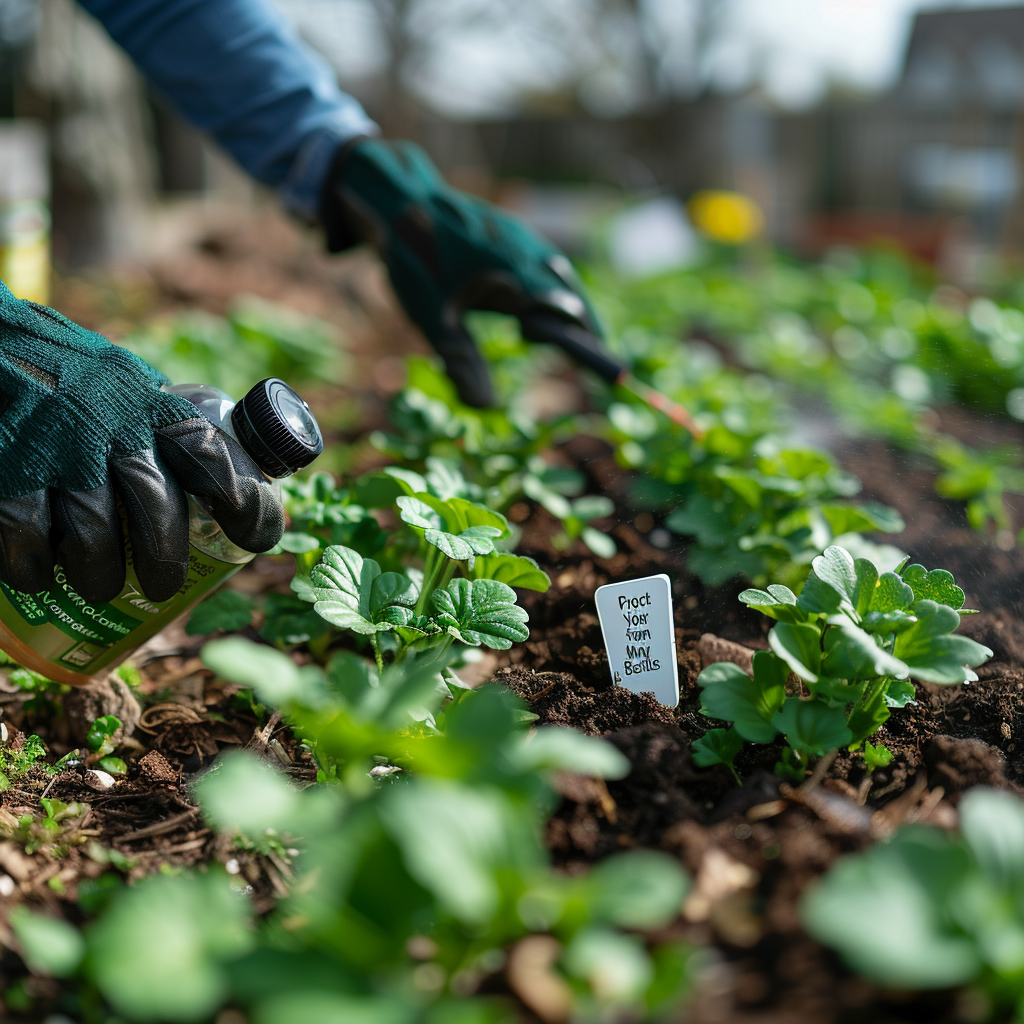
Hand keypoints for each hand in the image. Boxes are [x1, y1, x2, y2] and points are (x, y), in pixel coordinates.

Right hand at [0, 282, 284, 602]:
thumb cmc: (79, 379)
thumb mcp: (138, 389)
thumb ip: (173, 432)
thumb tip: (232, 491)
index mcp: (155, 405)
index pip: (215, 457)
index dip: (244, 505)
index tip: (256, 540)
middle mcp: (113, 423)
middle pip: (155, 507)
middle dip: (164, 559)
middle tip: (164, 587)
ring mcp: (58, 446)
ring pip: (94, 534)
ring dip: (101, 575)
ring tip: (101, 588)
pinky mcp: (7, 467)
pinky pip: (28, 537)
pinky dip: (36, 568)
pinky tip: (39, 576)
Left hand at [321, 138, 601, 406]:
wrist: (398, 198)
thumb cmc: (413, 258)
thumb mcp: (432, 317)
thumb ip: (461, 361)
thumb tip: (486, 408)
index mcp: (511, 271)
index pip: (563, 312)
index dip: (584, 342)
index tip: (601, 369)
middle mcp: (525, 250)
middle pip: (572, 294)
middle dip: (588, 327)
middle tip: (600, 361)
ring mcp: (522, 237)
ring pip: (562, 275)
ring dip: (575, 306)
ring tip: (584, 338)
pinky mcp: (514, 233)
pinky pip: (547, 262)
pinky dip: (556, 287)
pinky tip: (545, 307)